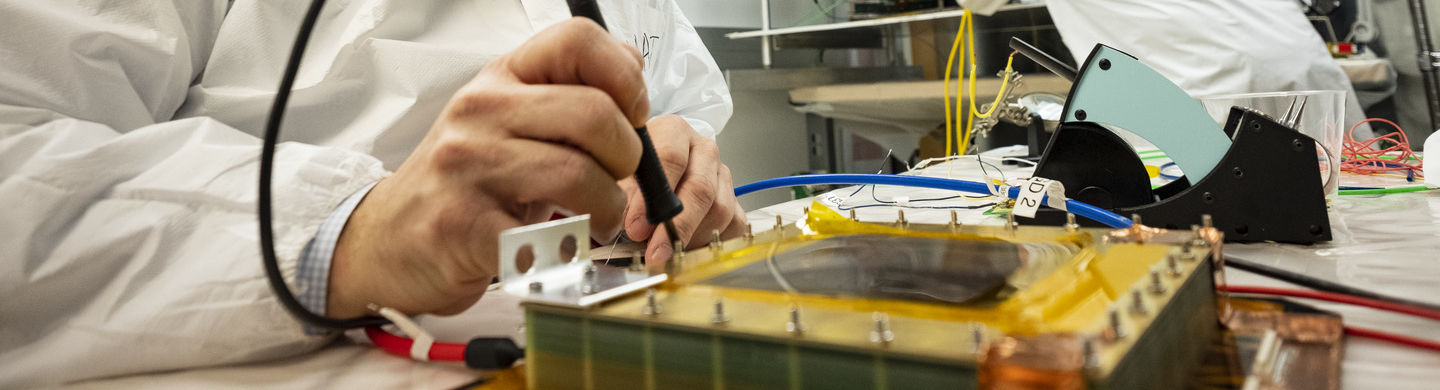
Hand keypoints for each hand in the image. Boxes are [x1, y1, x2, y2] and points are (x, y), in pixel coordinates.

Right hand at [327, 18, 648, 317]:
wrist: (389, 239)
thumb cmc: (465, 181)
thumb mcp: (509, 120)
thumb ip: (566, 93)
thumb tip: (631, 69)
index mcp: (501, 78)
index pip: (577, 39)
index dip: (624, 77)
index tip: (633, 114)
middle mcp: (482, 110)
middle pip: (594, 113)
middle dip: (627, 156)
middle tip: (617, 180)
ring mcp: (468, 165)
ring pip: (579, 174)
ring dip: (607, 208)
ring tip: (596, 220)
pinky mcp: (464, 224)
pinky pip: (544, 234)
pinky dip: (567, 248)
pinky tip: (558, 249)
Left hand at [619, 115, 746, 270]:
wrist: (656, 170)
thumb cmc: (637, 170)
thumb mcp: (621, 174)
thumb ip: (622, 194)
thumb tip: (629, 223)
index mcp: (674, 132)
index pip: (671, 159)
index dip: (653, 199)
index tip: (636, 228)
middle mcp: (703, 150)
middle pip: (701, 188)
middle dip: (677, 227)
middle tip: (656, 252)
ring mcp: (722, 174)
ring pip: (720, 210)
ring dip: (693, 237)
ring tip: (667, 249)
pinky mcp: (733, 199)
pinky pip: (734, 225)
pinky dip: (712, 243)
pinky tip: (688, 248)